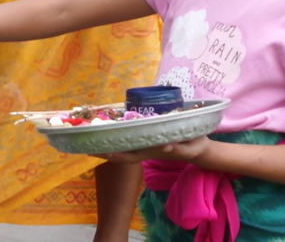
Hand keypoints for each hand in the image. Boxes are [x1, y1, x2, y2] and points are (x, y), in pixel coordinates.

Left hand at [90, 136, 211, 163]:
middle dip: (103, 150)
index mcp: (151, 152)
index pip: (128, 156)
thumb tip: (164, 147)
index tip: (99, 151)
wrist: (199, 147)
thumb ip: (178, 148)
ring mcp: (145, 143)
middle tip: (85, 144)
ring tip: (91, 135)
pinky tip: (110, 127)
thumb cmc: (194, 146)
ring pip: (123, 144)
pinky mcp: (148, 136)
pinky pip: (130, 136)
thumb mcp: (189, 147)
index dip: (114, 155)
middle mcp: (144, 148)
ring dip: (108, 141)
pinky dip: (119, 132)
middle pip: (120, 152)